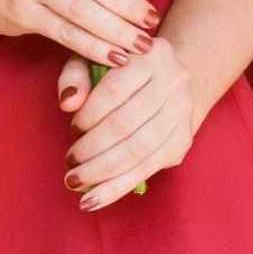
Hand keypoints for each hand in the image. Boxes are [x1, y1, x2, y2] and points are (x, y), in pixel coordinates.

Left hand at [58, 38, 194, 210]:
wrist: (171, 79)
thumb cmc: (122, 69)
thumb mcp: (95, 59)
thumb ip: (75, 75)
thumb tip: (68, 102)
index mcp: (152, 55)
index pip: (116, 88)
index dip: (90, 114)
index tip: (73, 129)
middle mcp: (175, 82)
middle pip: (128, 124)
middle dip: (93, 149)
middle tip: (70, 163)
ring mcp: (183, 112)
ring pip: (140, 150)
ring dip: (103, 172)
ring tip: (75, 183)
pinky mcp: (184, 139)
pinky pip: (150, 168)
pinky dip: (118, 187)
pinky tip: (94, 198)